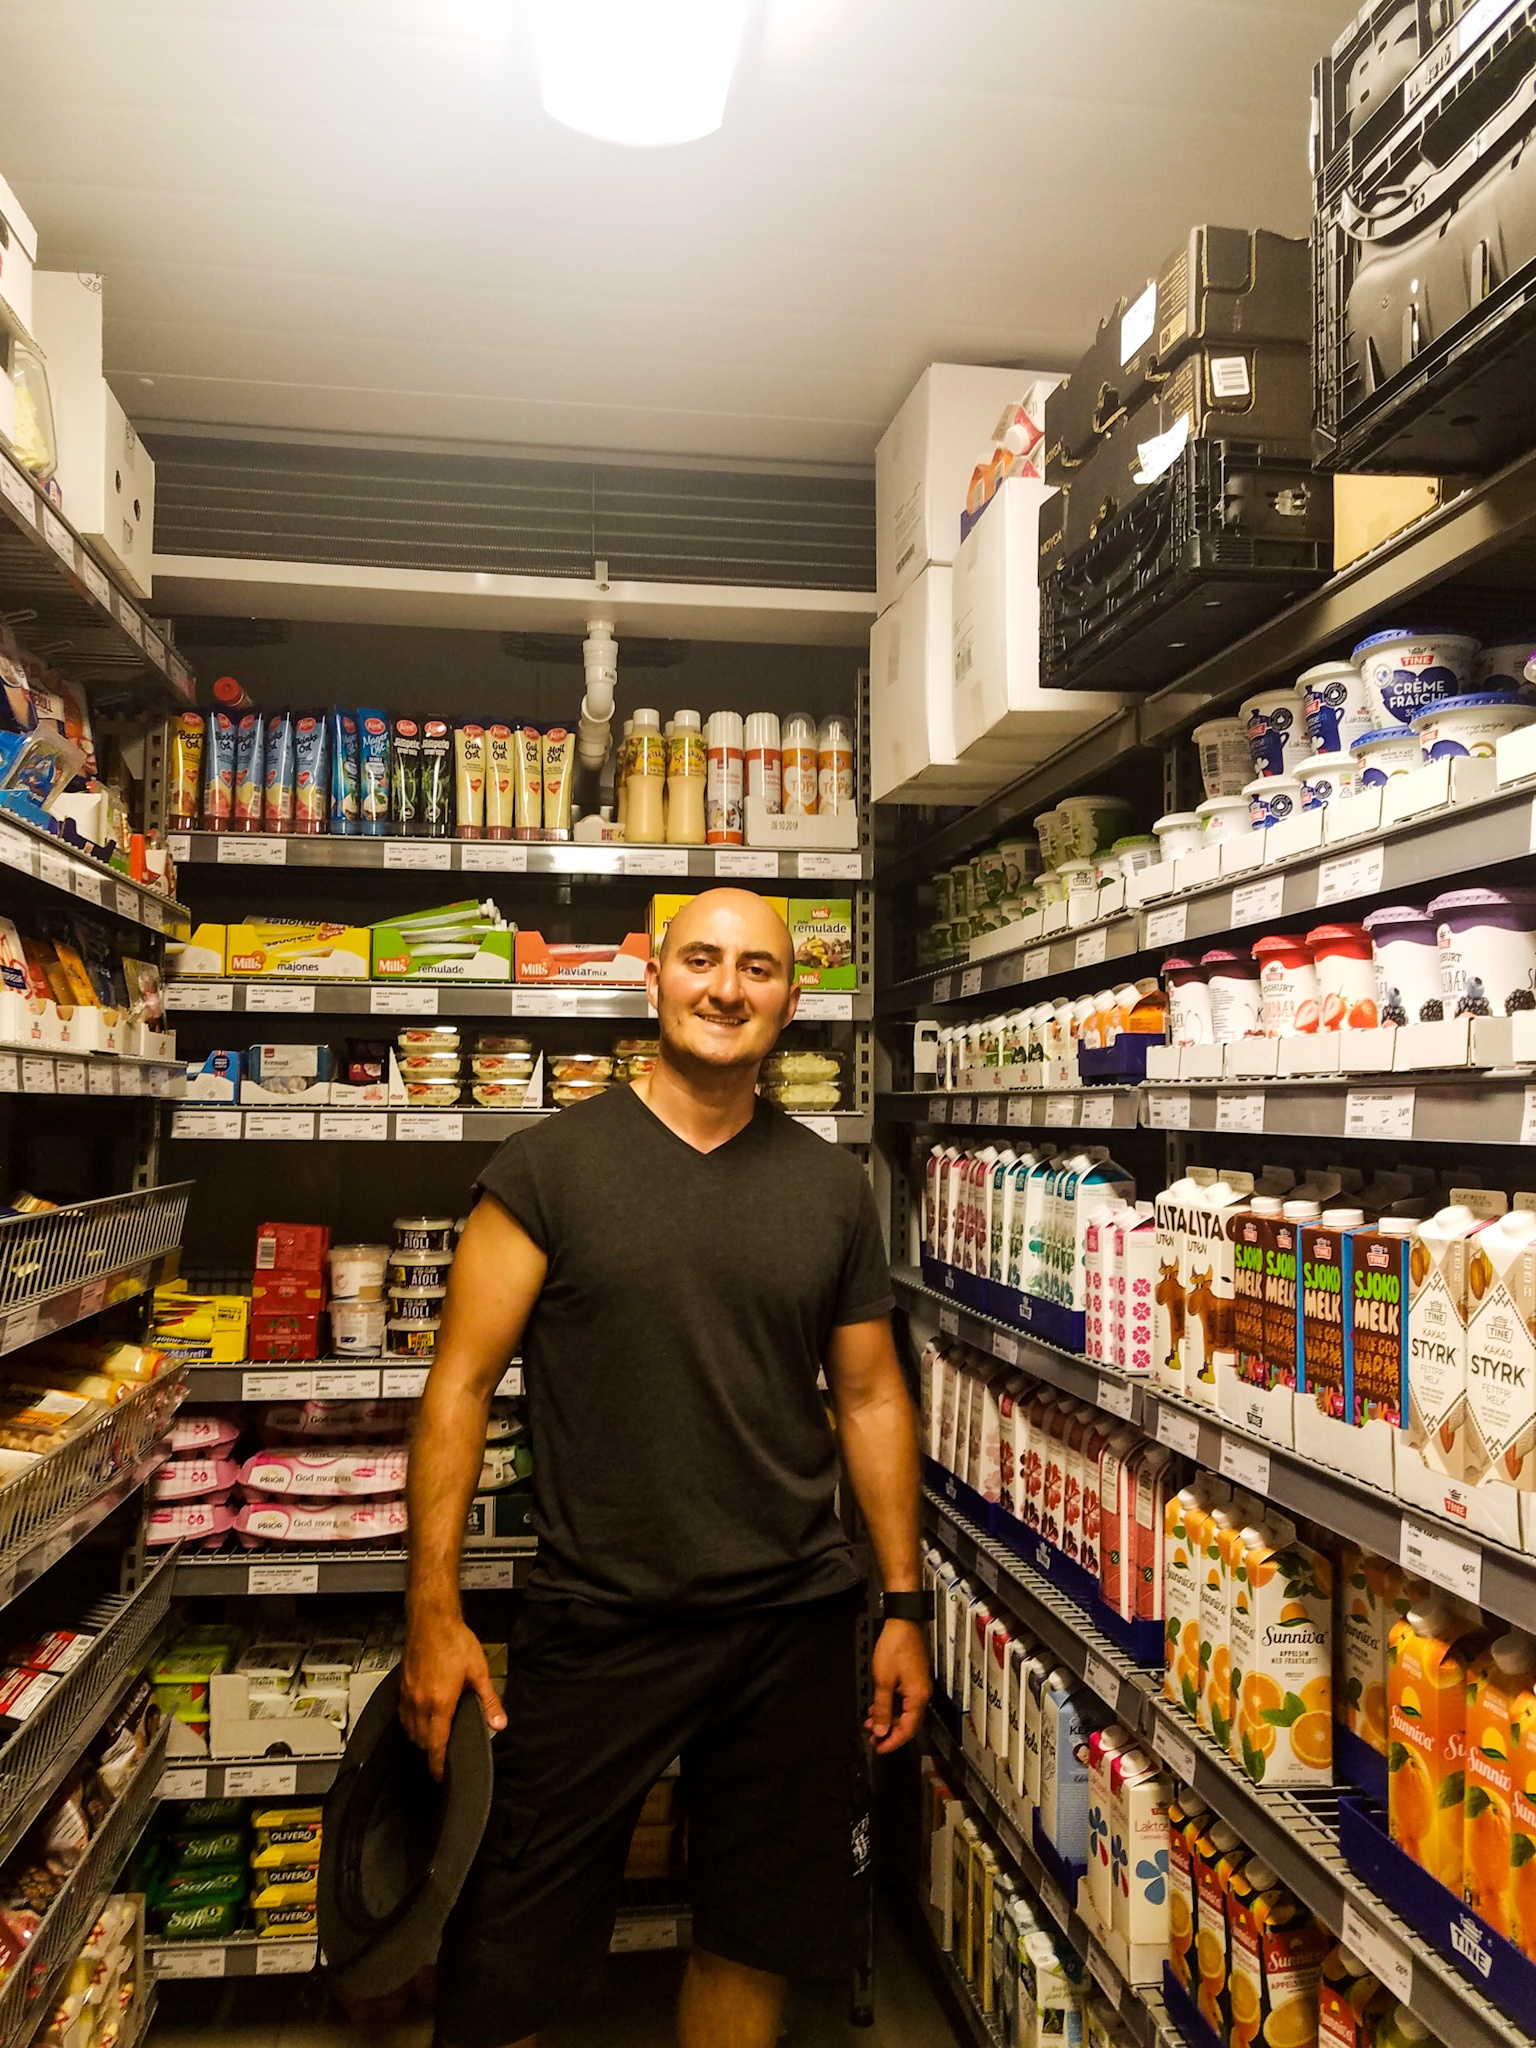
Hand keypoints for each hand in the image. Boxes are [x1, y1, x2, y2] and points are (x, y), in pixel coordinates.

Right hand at [400, 1610, 506, 1779]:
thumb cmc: (455, 1642)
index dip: (437, 1765)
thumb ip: (489, 1701)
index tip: (440, 1777)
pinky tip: (420, 1719)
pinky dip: (410, 1724)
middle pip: (421, 1741)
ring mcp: (407, 1695)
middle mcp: (420, 1703)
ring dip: (420, 1740)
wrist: (431, 1621)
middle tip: (440, 1758)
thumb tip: (499, 1724)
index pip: (436, 1745)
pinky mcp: (401, 1687)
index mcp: (439, 1704)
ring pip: (409, 1730)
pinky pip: (403, 1715)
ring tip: (432, 1742)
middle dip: (430, 1753)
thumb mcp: (479, 1672)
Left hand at [864, 1618, 930, 1754]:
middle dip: (889, 1731)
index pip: (908, 1729)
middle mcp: (921, 1694)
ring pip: (903, 1711)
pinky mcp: (912, 1678)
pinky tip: (875, 1707)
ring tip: (869, 1723)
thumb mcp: (884, 1680)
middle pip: (907, 1722)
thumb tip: (881, 1731)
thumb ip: (882, 1708)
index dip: (893, 1741)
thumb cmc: (894, 1649)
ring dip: (887, 1718)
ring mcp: (917, 1686)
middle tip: (871, 1738)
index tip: (878, 1748)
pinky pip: (902, 1700)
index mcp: (918, 1697)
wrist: (903, 1622)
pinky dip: (889, 1706)